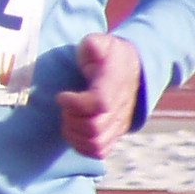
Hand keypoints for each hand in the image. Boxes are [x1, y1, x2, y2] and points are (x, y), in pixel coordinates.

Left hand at [56, 33, 142, 157]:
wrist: (133, 68)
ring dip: (73, 133)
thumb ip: (95, 45)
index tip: (62, 96)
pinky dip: (81, 146)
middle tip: (65, 105)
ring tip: (68, 117)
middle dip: (70, 118)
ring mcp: (119, 123)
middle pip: (93, 128)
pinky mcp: (115, 133)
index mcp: (115, 84)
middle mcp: (121, 107)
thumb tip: (91, 48)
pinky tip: (73, 129)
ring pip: (95, 143)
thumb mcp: (102, 42)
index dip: (76, 104)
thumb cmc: (109, 54)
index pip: (99, 104)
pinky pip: (98, 151)